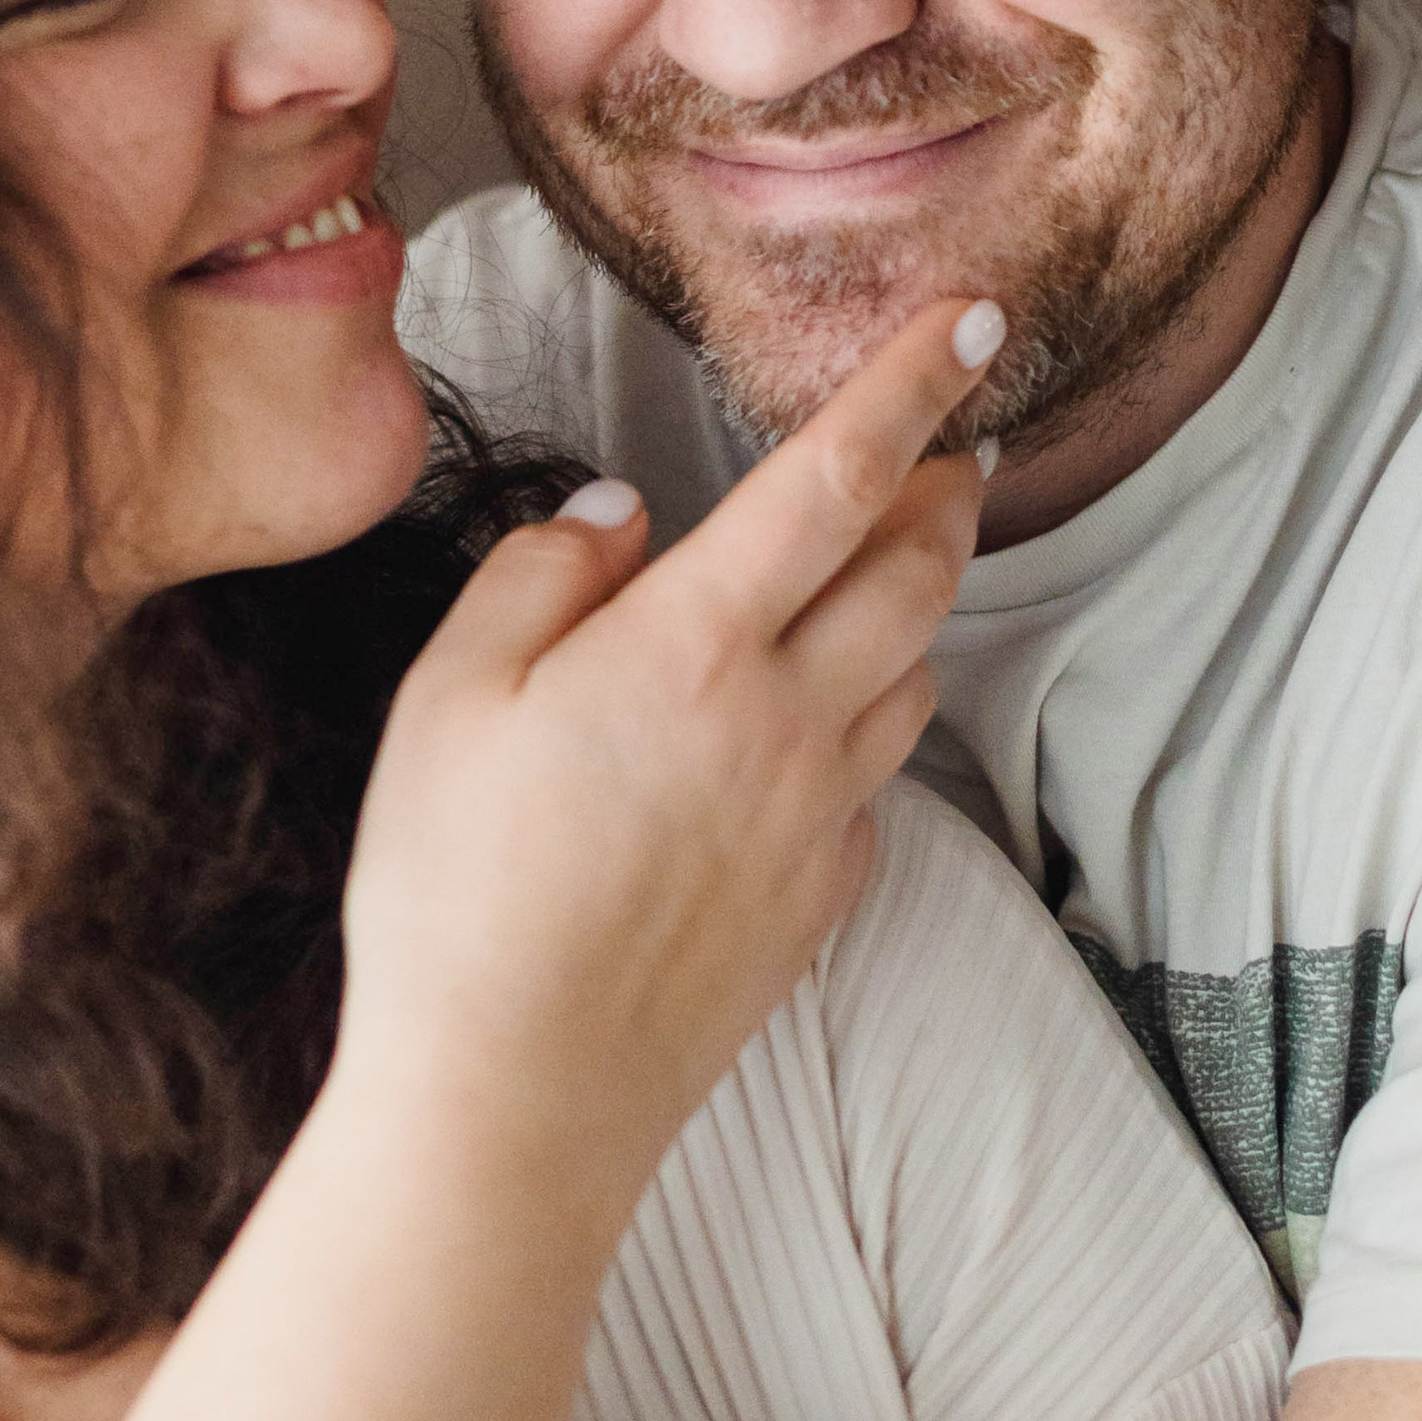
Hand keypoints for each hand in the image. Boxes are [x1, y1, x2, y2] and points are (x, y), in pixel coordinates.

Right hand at [340, 296, 1000, 1164]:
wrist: (512, 1100)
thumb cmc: (453, 892)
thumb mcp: (446, 696)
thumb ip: (540, 576)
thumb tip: (617, 518)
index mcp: (692, 646)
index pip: (837, 478)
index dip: (913, 385)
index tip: (975, 319)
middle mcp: (784, 720)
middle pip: (918, 571)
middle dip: (948, 487)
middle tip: (957, 440)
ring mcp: (817, 817)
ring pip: (911, 673)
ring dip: (912, 605)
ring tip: (880, 572)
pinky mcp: (821, 900)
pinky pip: (873, 783)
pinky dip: (862, 727)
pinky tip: (808, 732)